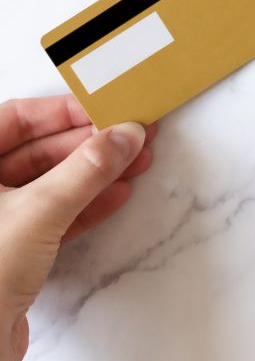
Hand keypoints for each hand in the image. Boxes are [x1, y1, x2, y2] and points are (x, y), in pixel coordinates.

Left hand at [0, 96, 155, 360]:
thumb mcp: (38, 210)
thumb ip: (86, 169)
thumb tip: (122, 135)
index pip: (14, 119)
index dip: (61, 110)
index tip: (103, 107)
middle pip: (35, 150)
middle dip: (87, 143)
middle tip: (129, 133)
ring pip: (48, 184)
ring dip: (93, 172)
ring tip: (135, 160)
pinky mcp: (9, 253)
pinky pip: (52, 215)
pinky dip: (85, 203)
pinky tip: (117, 194)